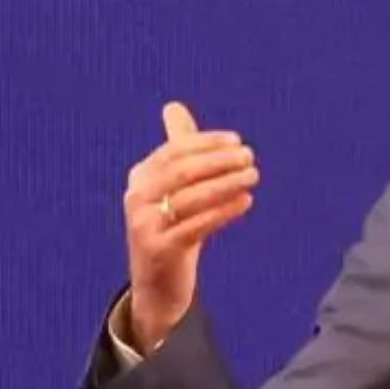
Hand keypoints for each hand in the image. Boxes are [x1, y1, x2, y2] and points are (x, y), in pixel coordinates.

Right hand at [122, 101, 259, 352]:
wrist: (157, 283)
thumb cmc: (171, 225)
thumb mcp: (171, 186)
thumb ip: (177, 147)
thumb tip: (173, 106)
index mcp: (140, 177)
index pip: (175, 150)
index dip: (207, 143)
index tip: (237, 141)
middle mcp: (137, 198)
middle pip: (182, 171)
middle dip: (219, 161)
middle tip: (250, 157)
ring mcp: (145, 225)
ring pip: (191, 198)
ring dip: (226, 183)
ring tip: (253, 176)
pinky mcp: (159, 250)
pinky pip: (196, 226)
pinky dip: (223, 211)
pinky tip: (246, 202)